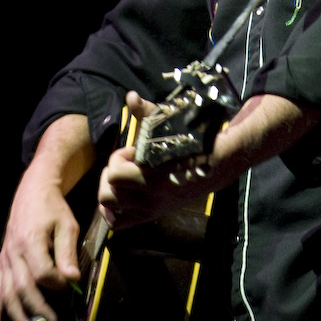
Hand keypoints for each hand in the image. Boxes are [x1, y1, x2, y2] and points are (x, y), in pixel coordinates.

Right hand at [0, 165, 80, 320]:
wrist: (31, 193)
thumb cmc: (52, 208)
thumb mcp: (67, 224)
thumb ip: (67, 251)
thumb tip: (72, 278)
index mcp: (30, 240)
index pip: (41, 271)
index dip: (55, 284)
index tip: (68, 286)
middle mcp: (13, 252)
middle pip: (22, 287)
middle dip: (37, 308)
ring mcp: (4, 259)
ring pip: (7, 293)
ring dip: (18, 315)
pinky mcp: (0, 264)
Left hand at [98, 91, 211, 229]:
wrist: (214, 166)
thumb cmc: (190, 143)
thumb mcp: (167, 126)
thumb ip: (145, 113)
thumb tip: (130, 96)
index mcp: (153, 178)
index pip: (114, 174)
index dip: (118, 159)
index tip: (133, 151)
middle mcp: (150, 199)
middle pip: (107, 195)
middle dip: (111, 176)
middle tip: (126, 165)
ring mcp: (150, 210)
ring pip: (109, 209)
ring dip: (111, 192)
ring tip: (124, 179)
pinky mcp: (152, 216)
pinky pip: (119, 224)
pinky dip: (113, 212)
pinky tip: (121, 197)